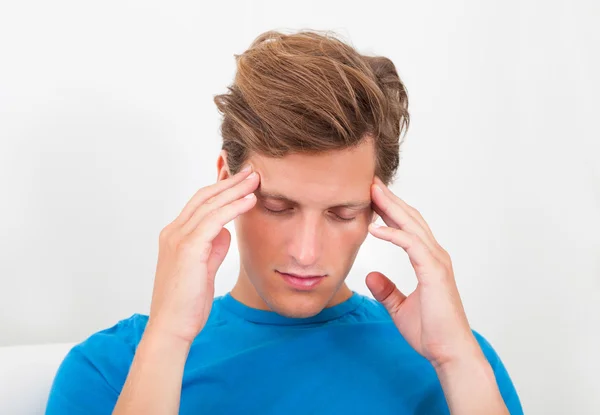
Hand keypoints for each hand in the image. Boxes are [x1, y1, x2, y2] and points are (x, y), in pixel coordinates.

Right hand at [146, 166, 258, 343]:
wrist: (171, 327)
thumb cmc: (187, 303)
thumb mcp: (203, 269)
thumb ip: (212, 248)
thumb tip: (225, 231)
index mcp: (175, 235)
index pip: (200, 203)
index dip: (221, 188)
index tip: (242, 179)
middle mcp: (173, 232)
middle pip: (205, 196)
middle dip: (230, 181)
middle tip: (252, 170)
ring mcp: (178, 238)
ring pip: (210, 204)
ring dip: (235, 189)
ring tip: (256, 179)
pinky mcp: (188, 249)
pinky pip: (214, 220)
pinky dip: (233, 207)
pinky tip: (250, 200)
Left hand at [365, 176, 482, 368]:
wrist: (449, 353)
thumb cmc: (431, 333)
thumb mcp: (400, 308)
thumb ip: (387, 291)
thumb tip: (372, 276)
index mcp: (428, 261)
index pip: (408, 228)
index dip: (390, 211)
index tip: (372, 198)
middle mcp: (435, 256)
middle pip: (410, 219)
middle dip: (390, 200)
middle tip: (371, 183)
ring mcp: (437, 262)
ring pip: (412, 226)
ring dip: (391, 207)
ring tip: (372, 192)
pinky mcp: (434, 272)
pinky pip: (411, 246)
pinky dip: (393, 234)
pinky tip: (375, 228)